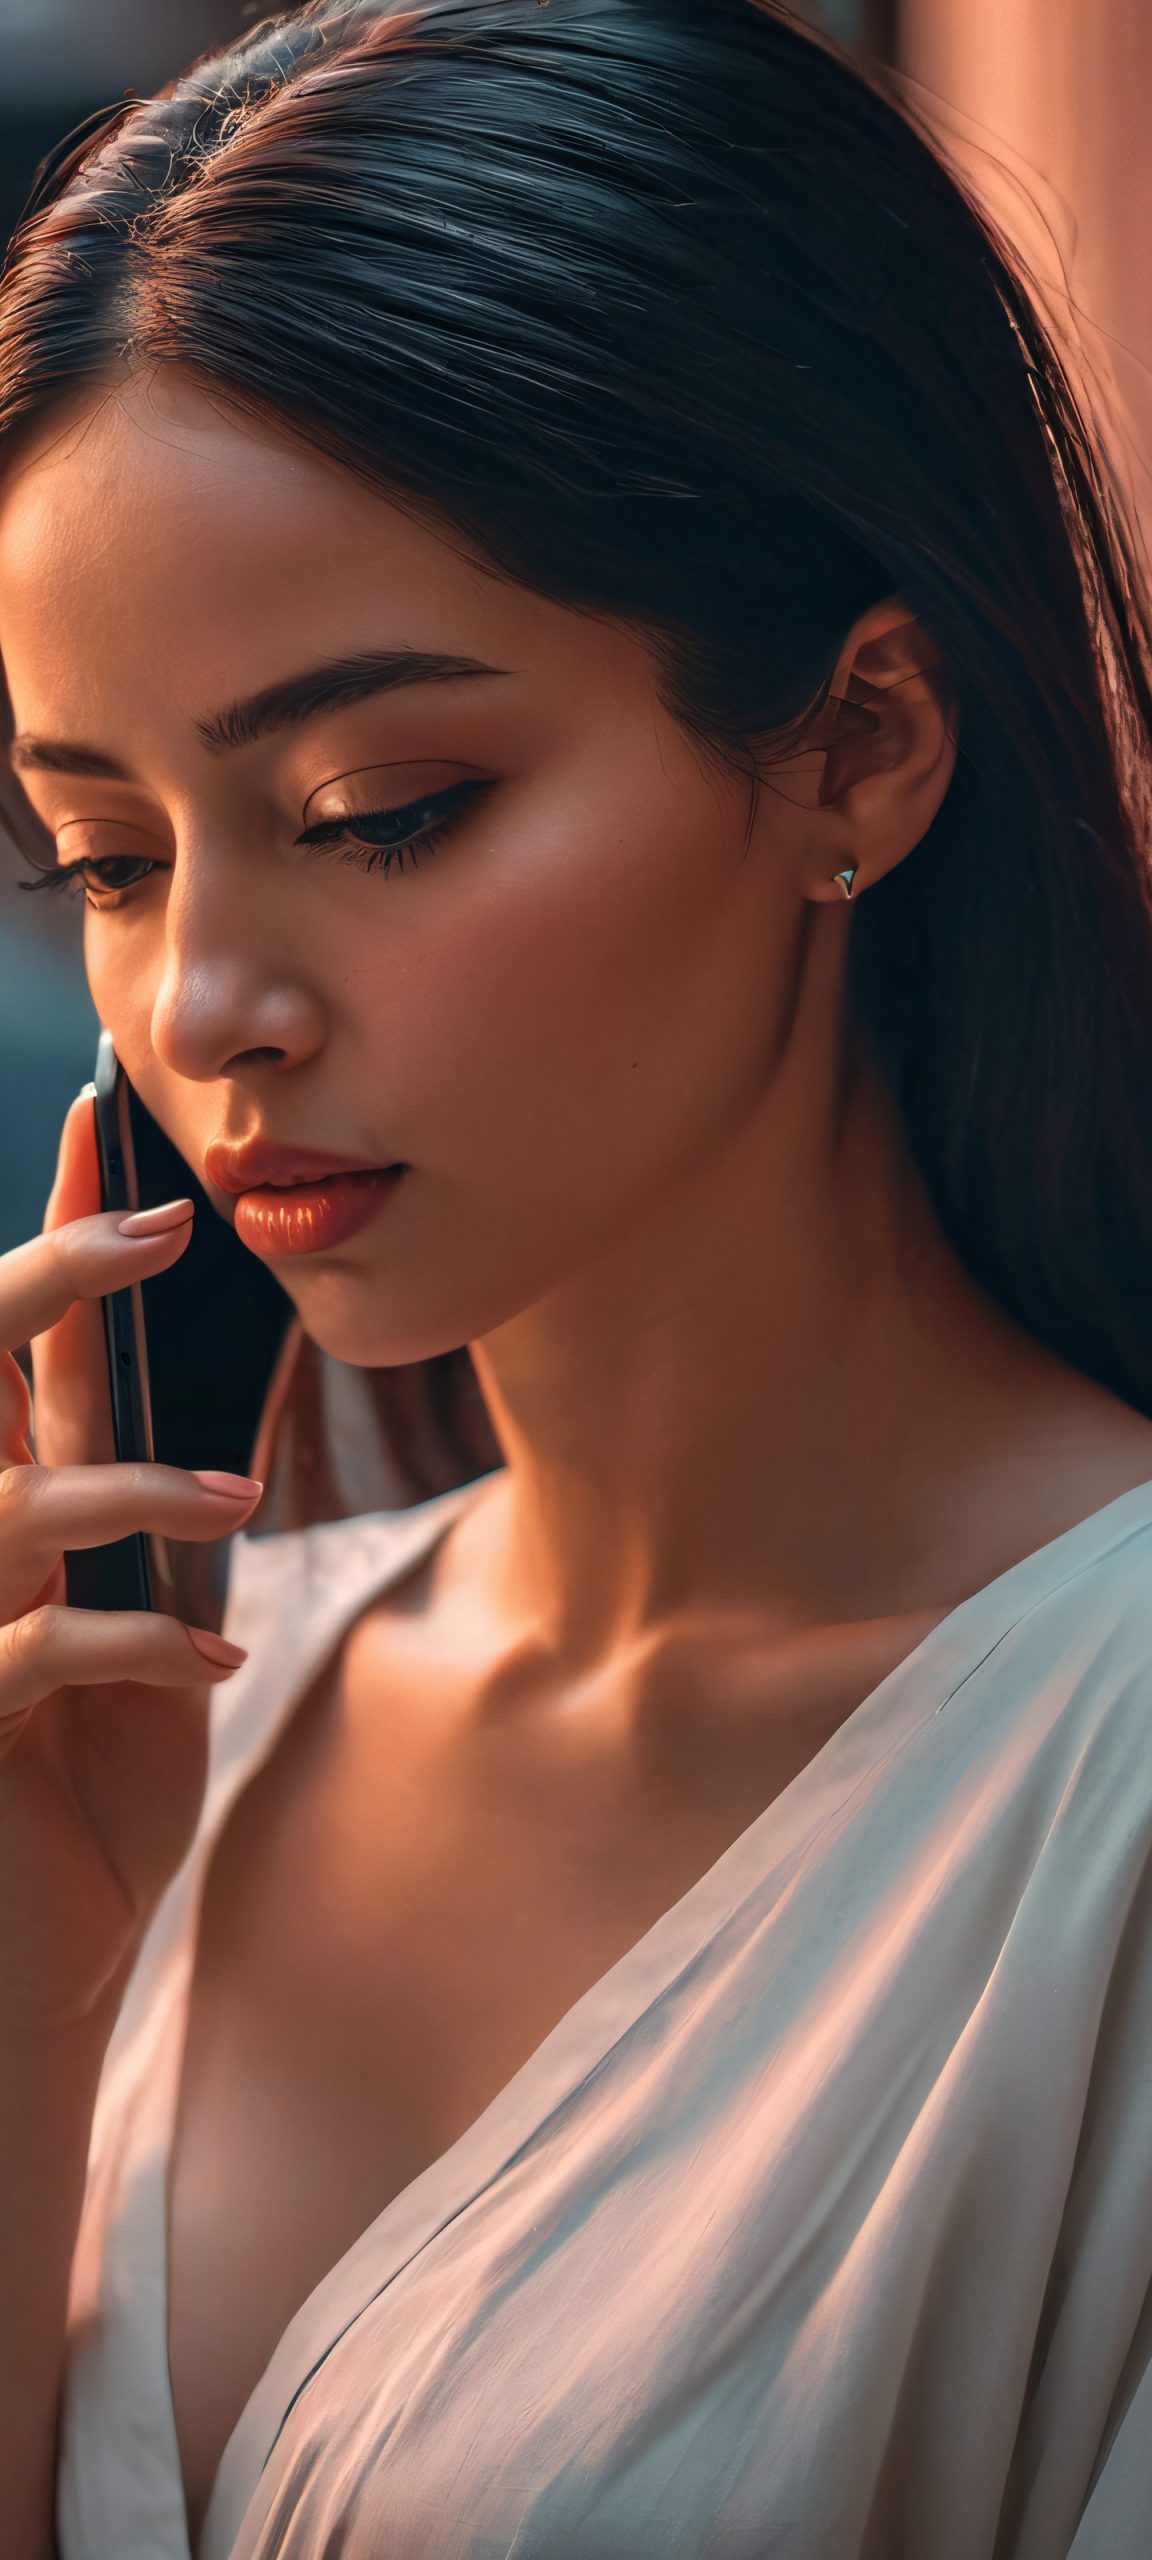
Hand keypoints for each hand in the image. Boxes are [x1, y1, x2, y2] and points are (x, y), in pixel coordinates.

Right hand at [0, 1092, 262, 2036]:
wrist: (36, 1959)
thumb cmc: (87, 1797)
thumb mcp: (147, 1640)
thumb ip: (164, 1532)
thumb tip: (251, 1420)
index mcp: (5, 1510)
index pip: (21, 1350)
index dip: (64, 1236)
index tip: (103, 1119)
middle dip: (56, 1282)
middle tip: (161, 1224)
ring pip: (8, 1504)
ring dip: (130, 1487)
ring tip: (231, 1500)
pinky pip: (35, 1649)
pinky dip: (134, 1643)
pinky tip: (211, 1658)